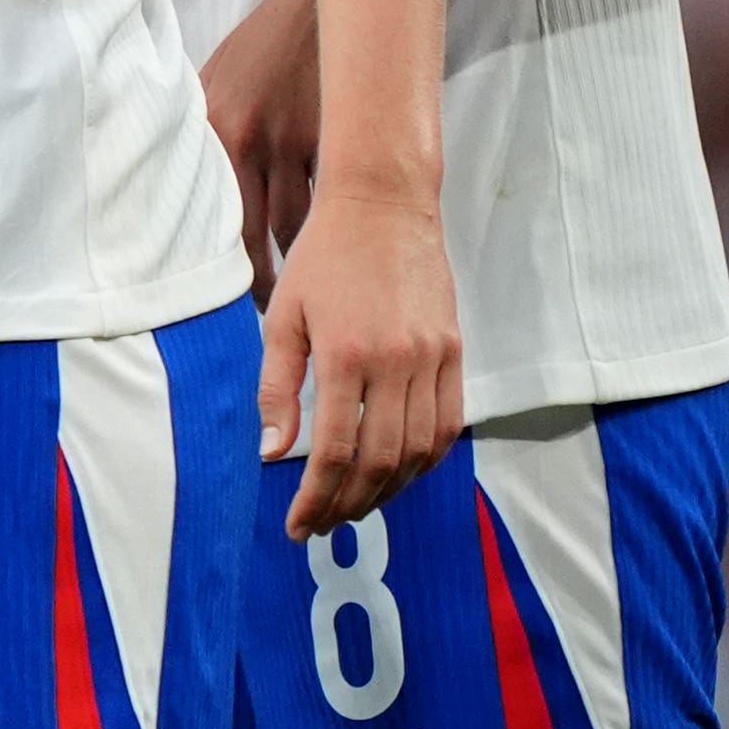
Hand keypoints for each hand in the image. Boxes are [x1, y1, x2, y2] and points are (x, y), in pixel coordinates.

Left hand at [201, 0, 318, 296]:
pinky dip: (327, 233)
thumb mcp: (210, 84)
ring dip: (296, 265)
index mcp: (210, 132)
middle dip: (259, 282)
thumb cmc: (256, 53)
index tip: (215, 298)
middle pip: (251, 234)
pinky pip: (326, 204)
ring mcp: (294, 145)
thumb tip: (166, 184)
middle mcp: (247, 141)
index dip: (212, 264)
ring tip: (295, 298)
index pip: (207, 217)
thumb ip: (198, 136)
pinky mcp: (332, 146)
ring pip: (295, 228)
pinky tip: (329, 258)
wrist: (311, 12)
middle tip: (262, 316)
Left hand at [262, 185, 460, 539]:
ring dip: (390, 490)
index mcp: (346, 354)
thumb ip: (277, 388)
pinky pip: (448, 424)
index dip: (316, 496)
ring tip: (356, 506)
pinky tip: (399, 473)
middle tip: (323, 524)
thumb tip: (273, 453)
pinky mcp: (455, 353)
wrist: (384, 204)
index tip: (298, 523)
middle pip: (381, 460)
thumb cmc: (324, 258)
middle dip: (350, 503)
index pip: (335, 450)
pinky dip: (425, 459)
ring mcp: (433, 359)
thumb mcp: (283, 316)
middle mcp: (397, 362)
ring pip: (419, 450)